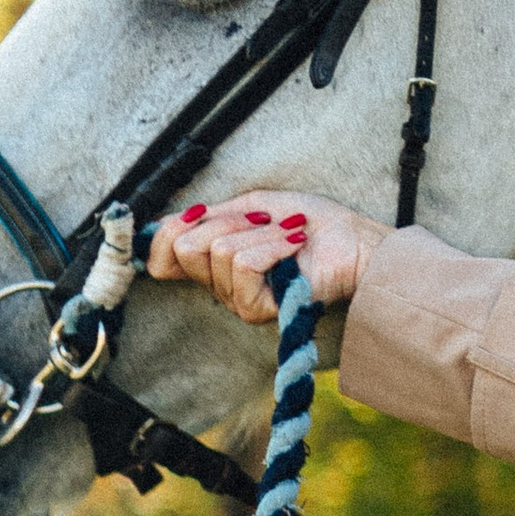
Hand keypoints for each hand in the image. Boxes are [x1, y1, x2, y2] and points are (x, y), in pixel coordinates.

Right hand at [145, 192, 386, 326]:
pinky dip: (272, 245)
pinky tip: (294, 246)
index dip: (167, 232)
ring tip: (288, 234)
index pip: (161, 262)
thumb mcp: (253, 205)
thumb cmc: (310, 223)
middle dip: (228, 221)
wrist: (354, 240)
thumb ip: (210, 216)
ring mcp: (238, 301)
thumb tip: (164, 220)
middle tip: (263, 220)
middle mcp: (220, 287)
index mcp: (214, 263)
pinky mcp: (259, 310)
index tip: (199, 213)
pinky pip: (244, 265)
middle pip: (186, 248)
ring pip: (219, 251)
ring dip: (261, 231)